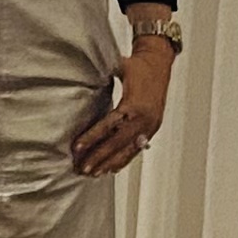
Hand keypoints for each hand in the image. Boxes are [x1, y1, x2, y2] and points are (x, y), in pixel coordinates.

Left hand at [72, 38, 173, 175]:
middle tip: (83, 168)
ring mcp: (150, 126)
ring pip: (128, 149)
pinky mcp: (152, 128)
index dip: (92, 137)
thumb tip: (77, 74)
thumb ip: (100, 74)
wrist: (160, 64)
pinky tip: (112, 168)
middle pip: (117, 142)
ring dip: (110, 163)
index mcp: (134, 104)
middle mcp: (144, 118)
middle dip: (99, 157)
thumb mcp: (119, 67)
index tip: (77, 147)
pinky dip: (124, 159)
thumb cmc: (137, 65)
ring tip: (94, 173)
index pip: (109, 125)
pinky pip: (137, 148)